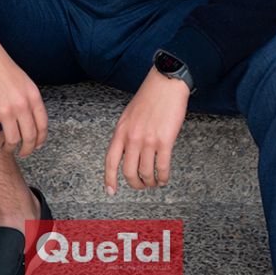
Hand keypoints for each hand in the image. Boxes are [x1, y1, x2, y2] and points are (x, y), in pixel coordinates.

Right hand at [0, 29, 47, 157]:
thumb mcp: (23, 81)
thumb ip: (28, 99)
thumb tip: (29, 118)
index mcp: (33, 96)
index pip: (42, 125)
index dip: (40, 140)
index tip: (36, 146)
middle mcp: (22, 105)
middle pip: (29, 137)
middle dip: (26, 149)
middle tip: (22, 153)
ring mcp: (6, 110)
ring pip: (12, 141)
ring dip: (8, 148)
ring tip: (4, 147)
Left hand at [104, 66, 190, 193]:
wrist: (166, 83)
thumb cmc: (149, 97)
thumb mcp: (129, 115)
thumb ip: (126, 134)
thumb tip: (127, 153)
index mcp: (121, 131)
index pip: (110, 161)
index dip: (109, 179)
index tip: (111, 191)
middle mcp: (132, 138)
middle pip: (129, 172)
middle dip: (135, 184)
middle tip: (141, 186)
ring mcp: (148, 140)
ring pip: (146, 172)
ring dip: (150, 182)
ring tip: (155, 182)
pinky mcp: (165, 141)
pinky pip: (162, 167)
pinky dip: (163, 177)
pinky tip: (164, 178)